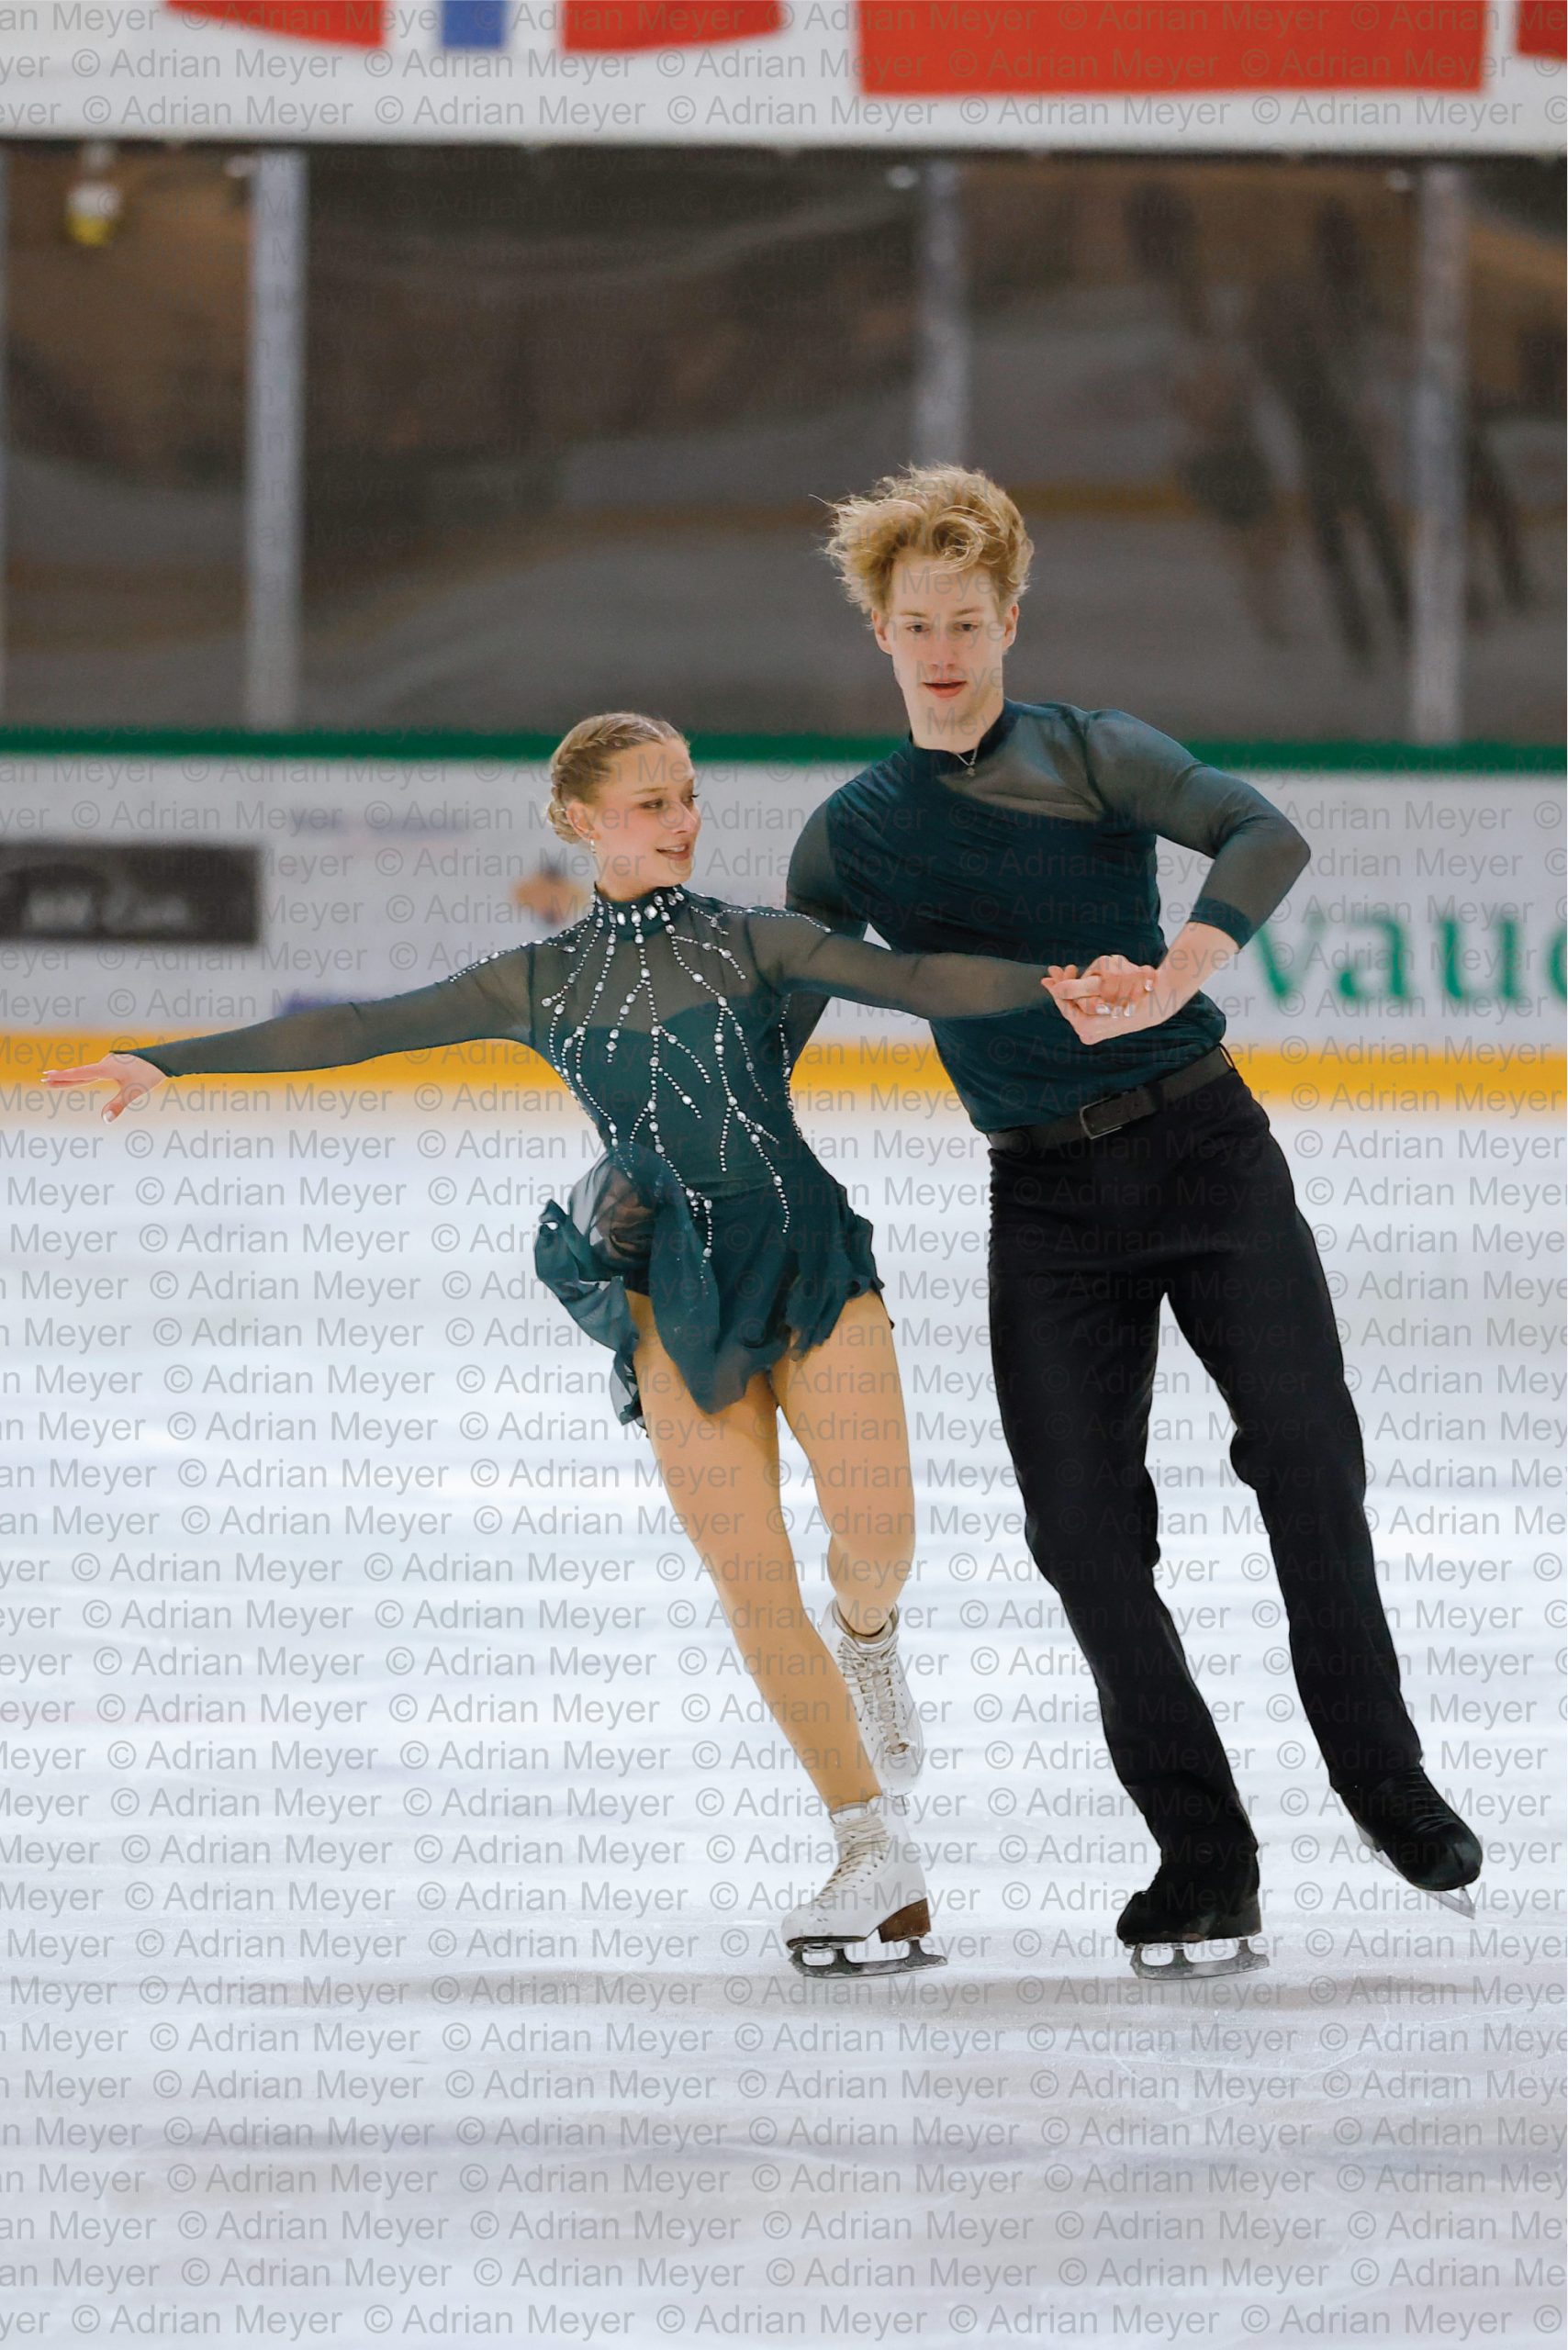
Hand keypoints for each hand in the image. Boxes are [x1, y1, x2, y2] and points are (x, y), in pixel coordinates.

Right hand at [40, 1052, 167, 1120]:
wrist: (163, 1059)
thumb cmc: (149, 1074)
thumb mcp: (134, 1091)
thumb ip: (118, 1105)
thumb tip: (105, 1120)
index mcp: (106, 1068)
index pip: (80, 1074)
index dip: (63, 1077)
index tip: (47, 1076)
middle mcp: (105, 1063)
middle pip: (79, 1073)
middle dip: (61, 1077)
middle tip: (43, 1079)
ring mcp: (109, 1062)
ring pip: (86, 1072)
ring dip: (71, 1076)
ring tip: (53, 1079)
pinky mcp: (115, 1063)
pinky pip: (95, 1072)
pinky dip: (83, 1075)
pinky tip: (81, 1077)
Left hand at [1044, 955, 1161, 1044]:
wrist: (1161, 998)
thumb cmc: (1133, 989)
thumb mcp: (1101, 983)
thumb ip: (1074, 987)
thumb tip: (1054, 987)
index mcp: (1086, 1027)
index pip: (1063, 1004)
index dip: (1057, 986)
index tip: (1053, 970)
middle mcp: (1091, 1033)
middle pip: (1072, 1004)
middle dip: (1068, 984)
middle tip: (1061, 968)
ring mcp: (1099, 1031)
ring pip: (1082, 1004)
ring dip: (1080, 986)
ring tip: (1080, 971)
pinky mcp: (1108, 1025)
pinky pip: (1092, 1007)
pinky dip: (1091, 993)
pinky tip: (1092, 981)